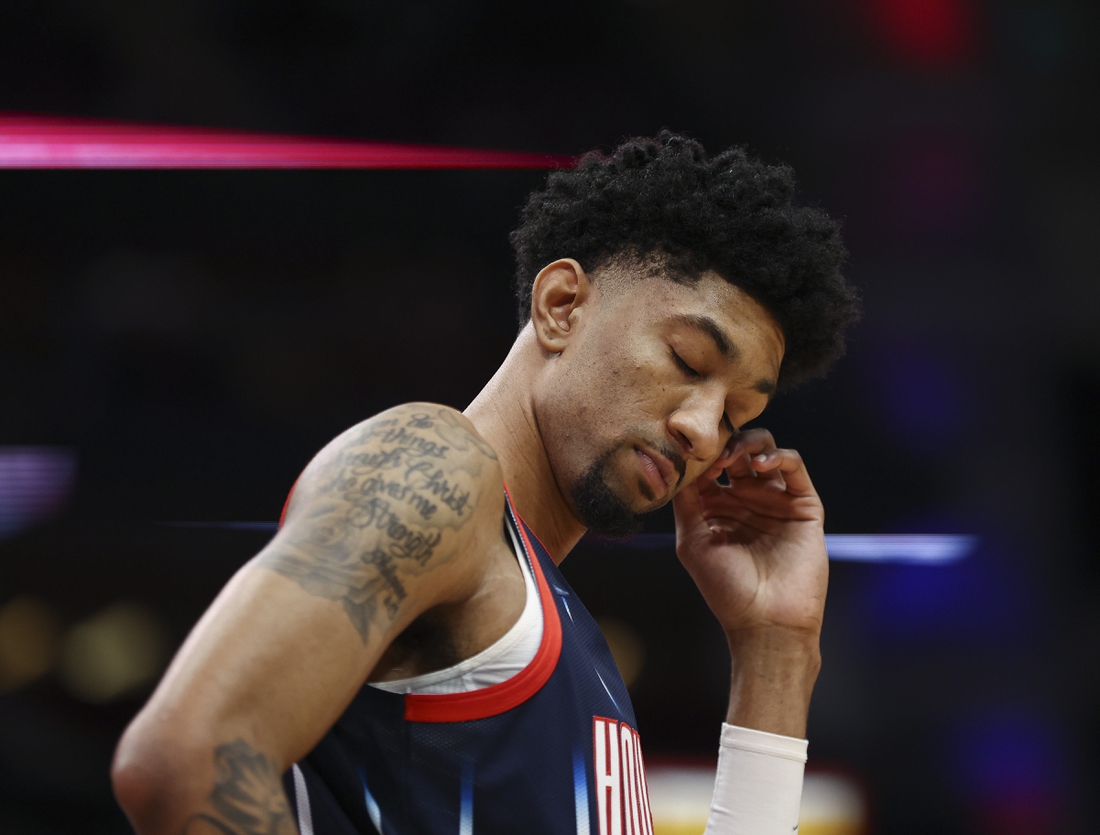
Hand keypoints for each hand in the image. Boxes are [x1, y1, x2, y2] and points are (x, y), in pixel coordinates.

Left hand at [673, 427, 827, 641]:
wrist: (767, 621)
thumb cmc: (726, 589)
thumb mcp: (693, 541)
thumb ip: (686, 501)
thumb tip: (677, 463)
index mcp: (718, 507)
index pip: (709, 465)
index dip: (700, 454)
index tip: (690, 454)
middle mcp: (746, 499)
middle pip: (736, 451)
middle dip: (724, 442)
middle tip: (713, 451)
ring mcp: (775, 500)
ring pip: (765, 450)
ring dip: (749, 443)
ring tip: (735, 457)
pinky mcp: (803, 505)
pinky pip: (794, 467)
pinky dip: (779, 456)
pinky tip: (761, 464)